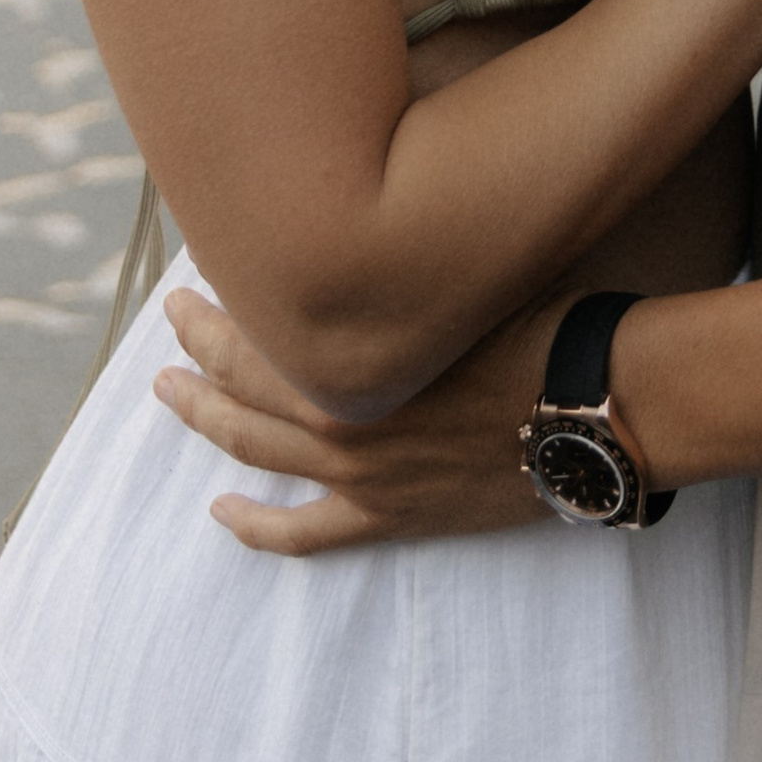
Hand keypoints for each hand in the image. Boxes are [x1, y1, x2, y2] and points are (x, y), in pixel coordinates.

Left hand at [154, 284, 553, 553]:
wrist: (591, 409)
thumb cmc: (535, 326)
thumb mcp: (455, 276)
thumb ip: (397, 268)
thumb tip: (363, 226)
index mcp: (352, 354)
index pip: (254, 329)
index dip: (216, 306)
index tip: (196, 279)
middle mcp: (338, 417)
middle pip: (240, 382)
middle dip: (198, 348)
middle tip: (171, 319)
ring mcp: (359, 475)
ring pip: (254, 449)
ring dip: (206, 418)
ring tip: (170, 394)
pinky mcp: (388, 517)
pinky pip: (305, 536)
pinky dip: (256, 528)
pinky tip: (220, 512)